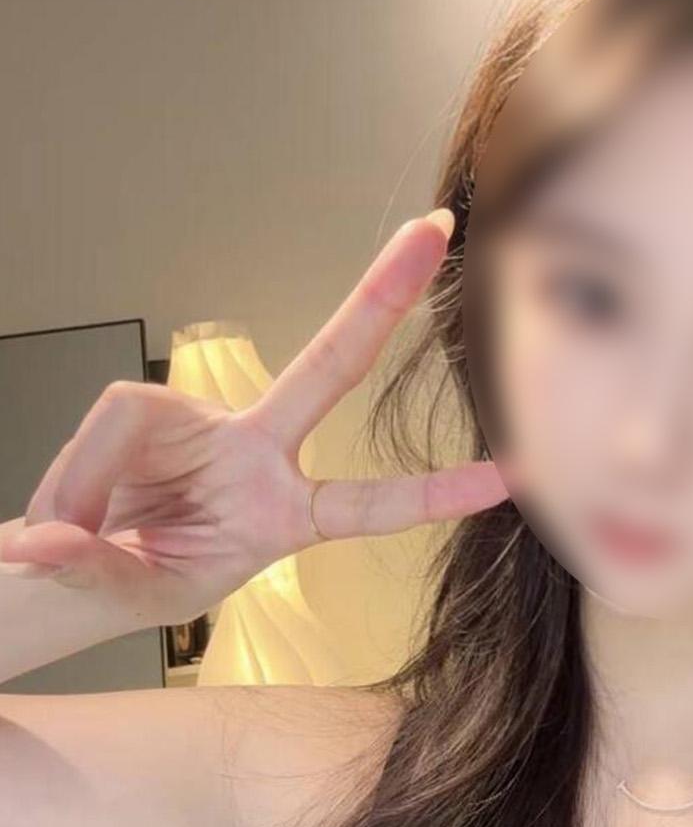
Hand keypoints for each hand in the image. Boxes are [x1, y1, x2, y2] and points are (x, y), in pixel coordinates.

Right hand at [0, 210, 513, 627]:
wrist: (67, 571)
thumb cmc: (118, 587)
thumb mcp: (125, 596)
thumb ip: (94, 571)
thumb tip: (51, 541)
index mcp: (281, 520)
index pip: (367, 505)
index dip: (432, 492)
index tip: (507, 479)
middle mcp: (258, 457)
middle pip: (326, 367)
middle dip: (380, 298)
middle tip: (434, 230)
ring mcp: (207, 426)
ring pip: (140, 414)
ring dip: (89, 481)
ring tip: (72, 538)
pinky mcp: (151, 411)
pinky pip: (110, 417)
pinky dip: (74, 471)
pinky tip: (65, 513)